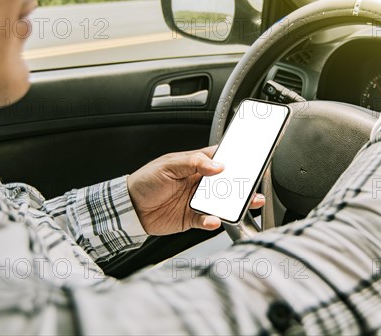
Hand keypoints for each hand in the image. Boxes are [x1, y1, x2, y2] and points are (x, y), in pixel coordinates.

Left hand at [127, 146, 265, 234]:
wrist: (128, 208)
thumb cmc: (145, 181)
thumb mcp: (168, 165)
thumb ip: (193, 163)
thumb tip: (217, 165)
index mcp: (195, 165)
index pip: (220, 159)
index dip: (235, 159)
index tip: (250, 160)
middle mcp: (200, 182)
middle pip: (227, 182)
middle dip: (243, 184)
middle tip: (252, 186)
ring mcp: (197, 200)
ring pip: (223, 203)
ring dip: (235, 204)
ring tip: (244, 204)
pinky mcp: (192, 218)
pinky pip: (208, 220)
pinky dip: (212, 221)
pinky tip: (213, 220)